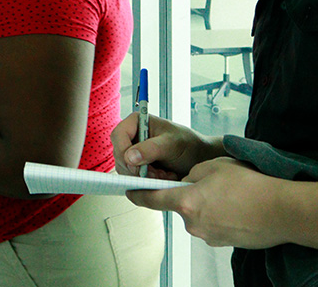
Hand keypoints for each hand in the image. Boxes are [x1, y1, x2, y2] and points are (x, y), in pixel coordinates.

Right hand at [111, 112, 219, 179]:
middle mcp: (133, 136)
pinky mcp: (138, 166)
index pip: (118, 135)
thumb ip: (151, 149)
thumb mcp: (172, 144)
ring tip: (164, 174)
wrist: (200, 159)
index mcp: (137, 122)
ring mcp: (134, 151)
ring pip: (125, 168)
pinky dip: (147, 181)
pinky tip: (162, 177)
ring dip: (144, 176)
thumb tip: (130, 156)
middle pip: (119, 154)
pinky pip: (133, 177)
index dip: (124, 152)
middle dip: (137, 168)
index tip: (136, 166)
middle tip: (157, 173)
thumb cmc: (189, 145)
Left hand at [128, 157, 291, 248]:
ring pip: (196, 215)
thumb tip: (184, 183)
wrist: (282, 211)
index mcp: (185, 201)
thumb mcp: (213, 167)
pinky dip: (218, 216)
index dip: (136, 193)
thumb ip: (190, 175)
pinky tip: (235, 207)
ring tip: (229, 195)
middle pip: (178, 205)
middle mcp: (192, 222)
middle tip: (209, 184)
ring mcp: (207, 235)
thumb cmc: (251, 186)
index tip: (127, 190)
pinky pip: (211, 225)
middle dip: (187, 194)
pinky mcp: (222, 242)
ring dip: (205, 205)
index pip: (150, 199)